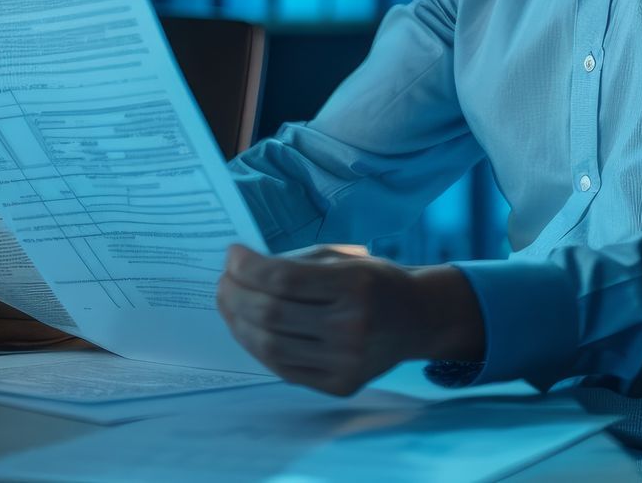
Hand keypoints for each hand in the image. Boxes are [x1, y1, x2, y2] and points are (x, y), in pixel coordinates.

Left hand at [216, 243, 485, 396]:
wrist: (418, 319)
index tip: (232, 255)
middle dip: (235, 294)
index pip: (284, 280)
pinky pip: (283, 368)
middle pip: (271, 314)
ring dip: (238, 322)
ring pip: (270, 345)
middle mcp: (352, 327)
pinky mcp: (340, 385)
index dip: (248, 268)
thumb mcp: (342, 258)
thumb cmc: (374, 281)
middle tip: (223, 280)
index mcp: (356, 286)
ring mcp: (347, 362)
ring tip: (228, 303)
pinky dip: (257, 347)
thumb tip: (240, 271)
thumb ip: (294, 264)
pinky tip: (248, 328)